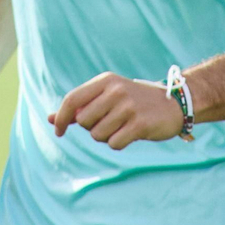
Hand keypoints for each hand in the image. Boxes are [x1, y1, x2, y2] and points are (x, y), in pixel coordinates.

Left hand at [50, 72, 183, 148]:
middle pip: (83, 121)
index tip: (58, 131)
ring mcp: (128, 107)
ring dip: (106, 137)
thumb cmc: (134, 102)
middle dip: (91, 128)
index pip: (72, 99)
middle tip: (109, 123)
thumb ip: (79, 107)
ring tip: (122, 128)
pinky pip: (114, 144)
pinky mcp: (140, 124)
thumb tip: (49, 119)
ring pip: (97, 135)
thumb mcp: (107, 97)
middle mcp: (115, 91)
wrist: (174, 104)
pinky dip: (119, 144)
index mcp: (105, 81)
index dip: (60, 117)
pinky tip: (130, 135)